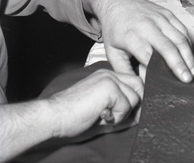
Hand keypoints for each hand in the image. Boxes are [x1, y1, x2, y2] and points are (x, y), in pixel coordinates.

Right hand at [0, 69, 143, 161]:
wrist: (52, 118)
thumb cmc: (73, 119)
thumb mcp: (103, 116)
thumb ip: (122, 113)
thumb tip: (141, 117)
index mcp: (108, 77)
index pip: (135, 84)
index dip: (134, 100)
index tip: (124, 114)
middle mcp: (111, 74)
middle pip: (140, 87)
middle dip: (133, 106)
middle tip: (113, 117)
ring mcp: (110, 78)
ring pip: (135, 98)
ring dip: (122, 114)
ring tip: (102, 116)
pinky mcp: (109, 87)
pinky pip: (126, 106)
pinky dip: (116, 117)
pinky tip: (99, 116)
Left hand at [84, 0, 193, 82]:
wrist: (118, 2)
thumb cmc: (115, 29)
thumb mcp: (112, 52)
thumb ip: (126, 71)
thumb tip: (141, 87)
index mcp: (132, 37)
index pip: (149, 57)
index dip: (159, 72)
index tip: (166, 86)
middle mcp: (149, 26)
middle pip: (169, 47)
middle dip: (180, 65)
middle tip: (188, 80)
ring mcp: (160, 18)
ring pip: (180, 38)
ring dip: (188, 55)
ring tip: (193, 71)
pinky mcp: (168, 14)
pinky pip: (182, 29)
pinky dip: (188, 43)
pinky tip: (190, 55)